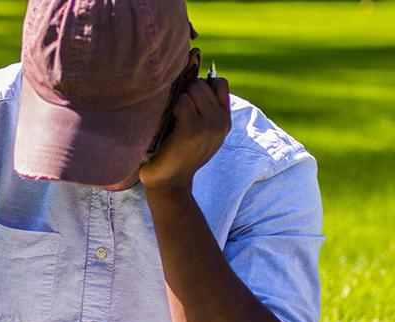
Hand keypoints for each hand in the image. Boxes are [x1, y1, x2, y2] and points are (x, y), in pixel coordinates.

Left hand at [139, 74, 230, 193]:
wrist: (169, 183)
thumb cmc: (177, 152)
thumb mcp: (198, 129)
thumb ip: (203, 105)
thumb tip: (195, 66)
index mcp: (225, 120)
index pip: (220, 83)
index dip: (202, 85)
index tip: (188, 100)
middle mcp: (221, 122)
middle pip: (202, 83)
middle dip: (185, 92)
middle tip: (175, 114)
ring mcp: (209, 125)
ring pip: (191, 90)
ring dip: (177, 101)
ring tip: (172, 121)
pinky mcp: (193, 129)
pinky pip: (181, 101)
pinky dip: (171, 109)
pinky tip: (169, 126)